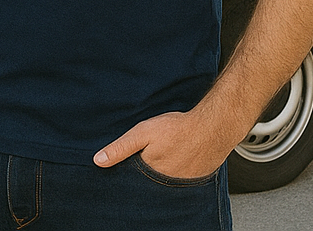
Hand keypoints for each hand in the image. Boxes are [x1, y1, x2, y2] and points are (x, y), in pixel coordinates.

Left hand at [92, 109, 240, 180]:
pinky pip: (179, 179)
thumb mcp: (143, 133)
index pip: (132, 179)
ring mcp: (181, 183)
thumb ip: (121, 147)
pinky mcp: (194, 179)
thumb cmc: (179, 129)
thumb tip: (98, 161)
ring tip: (166, 154)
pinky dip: (176, 171)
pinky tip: (177, 158)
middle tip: (152, 153)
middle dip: (144, 171)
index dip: (127, 171)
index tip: (127, 162)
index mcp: (150, 173)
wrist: (214, 128)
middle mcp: (165, 183)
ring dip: (161, 171)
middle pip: (147, 180)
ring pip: (163, 180)